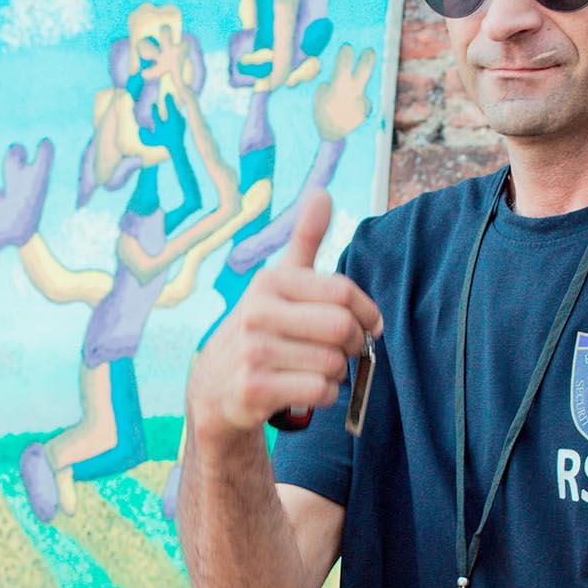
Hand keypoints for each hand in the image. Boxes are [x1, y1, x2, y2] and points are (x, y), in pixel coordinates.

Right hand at [187, 191, 381, 434]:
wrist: (217, 385)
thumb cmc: (262, 328)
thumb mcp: (279, 282)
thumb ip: (304, 240)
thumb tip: (322, 192)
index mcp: (269, 282)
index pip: (342, 292)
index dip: (367, 311)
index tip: (370, 324)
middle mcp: (256, 313)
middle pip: (341, 328)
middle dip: (356, 344)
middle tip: (348, 350)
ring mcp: (252, 352)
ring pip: (333, 364)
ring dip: (339, 371)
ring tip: (320, 368)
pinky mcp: (255, 390)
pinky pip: (319, 391)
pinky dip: (326, 394)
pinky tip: (308, 388)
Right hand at [311, 44, 377, 142]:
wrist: (331, 138)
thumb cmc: (322, 116)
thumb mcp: (318, 99)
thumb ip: (327, 87)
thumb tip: (332, 83)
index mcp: (339, 87)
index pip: (344, 63)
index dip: (346, 53)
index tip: (347, 47)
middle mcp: (354, 92)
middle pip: (365, 70)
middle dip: (368, 58)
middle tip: (370, 51)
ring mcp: (362, 101)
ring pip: (362, 90)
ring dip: (355, 95)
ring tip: (343, 106)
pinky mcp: (366, 111)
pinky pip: (361, 104)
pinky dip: (355, 108)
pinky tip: (348, 116)